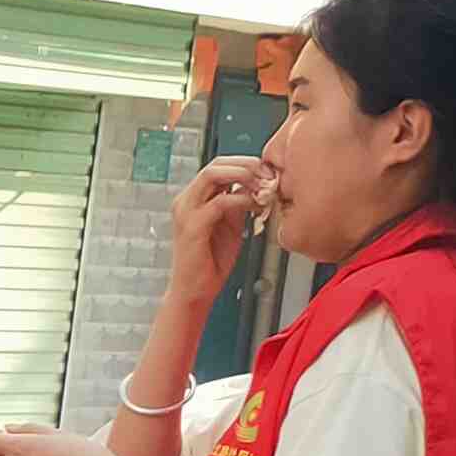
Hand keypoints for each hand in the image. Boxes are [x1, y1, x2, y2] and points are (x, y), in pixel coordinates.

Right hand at [167, 158, 268, 311]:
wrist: (195, 291)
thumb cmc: (210, 262)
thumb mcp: (230, 224)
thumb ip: (238, 203)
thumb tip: (256, 186)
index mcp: (193, 198)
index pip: (219, 165)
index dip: (246, 164)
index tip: (268, 173)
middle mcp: (185, 200)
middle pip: (217, 164)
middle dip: (247, 165)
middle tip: (269, 176)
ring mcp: (186, 212)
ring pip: (214, 174)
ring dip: (244, 177)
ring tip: (263, 188)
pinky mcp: (193, 226)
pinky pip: (221, 201)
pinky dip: (242, 200)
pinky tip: (256, 207)